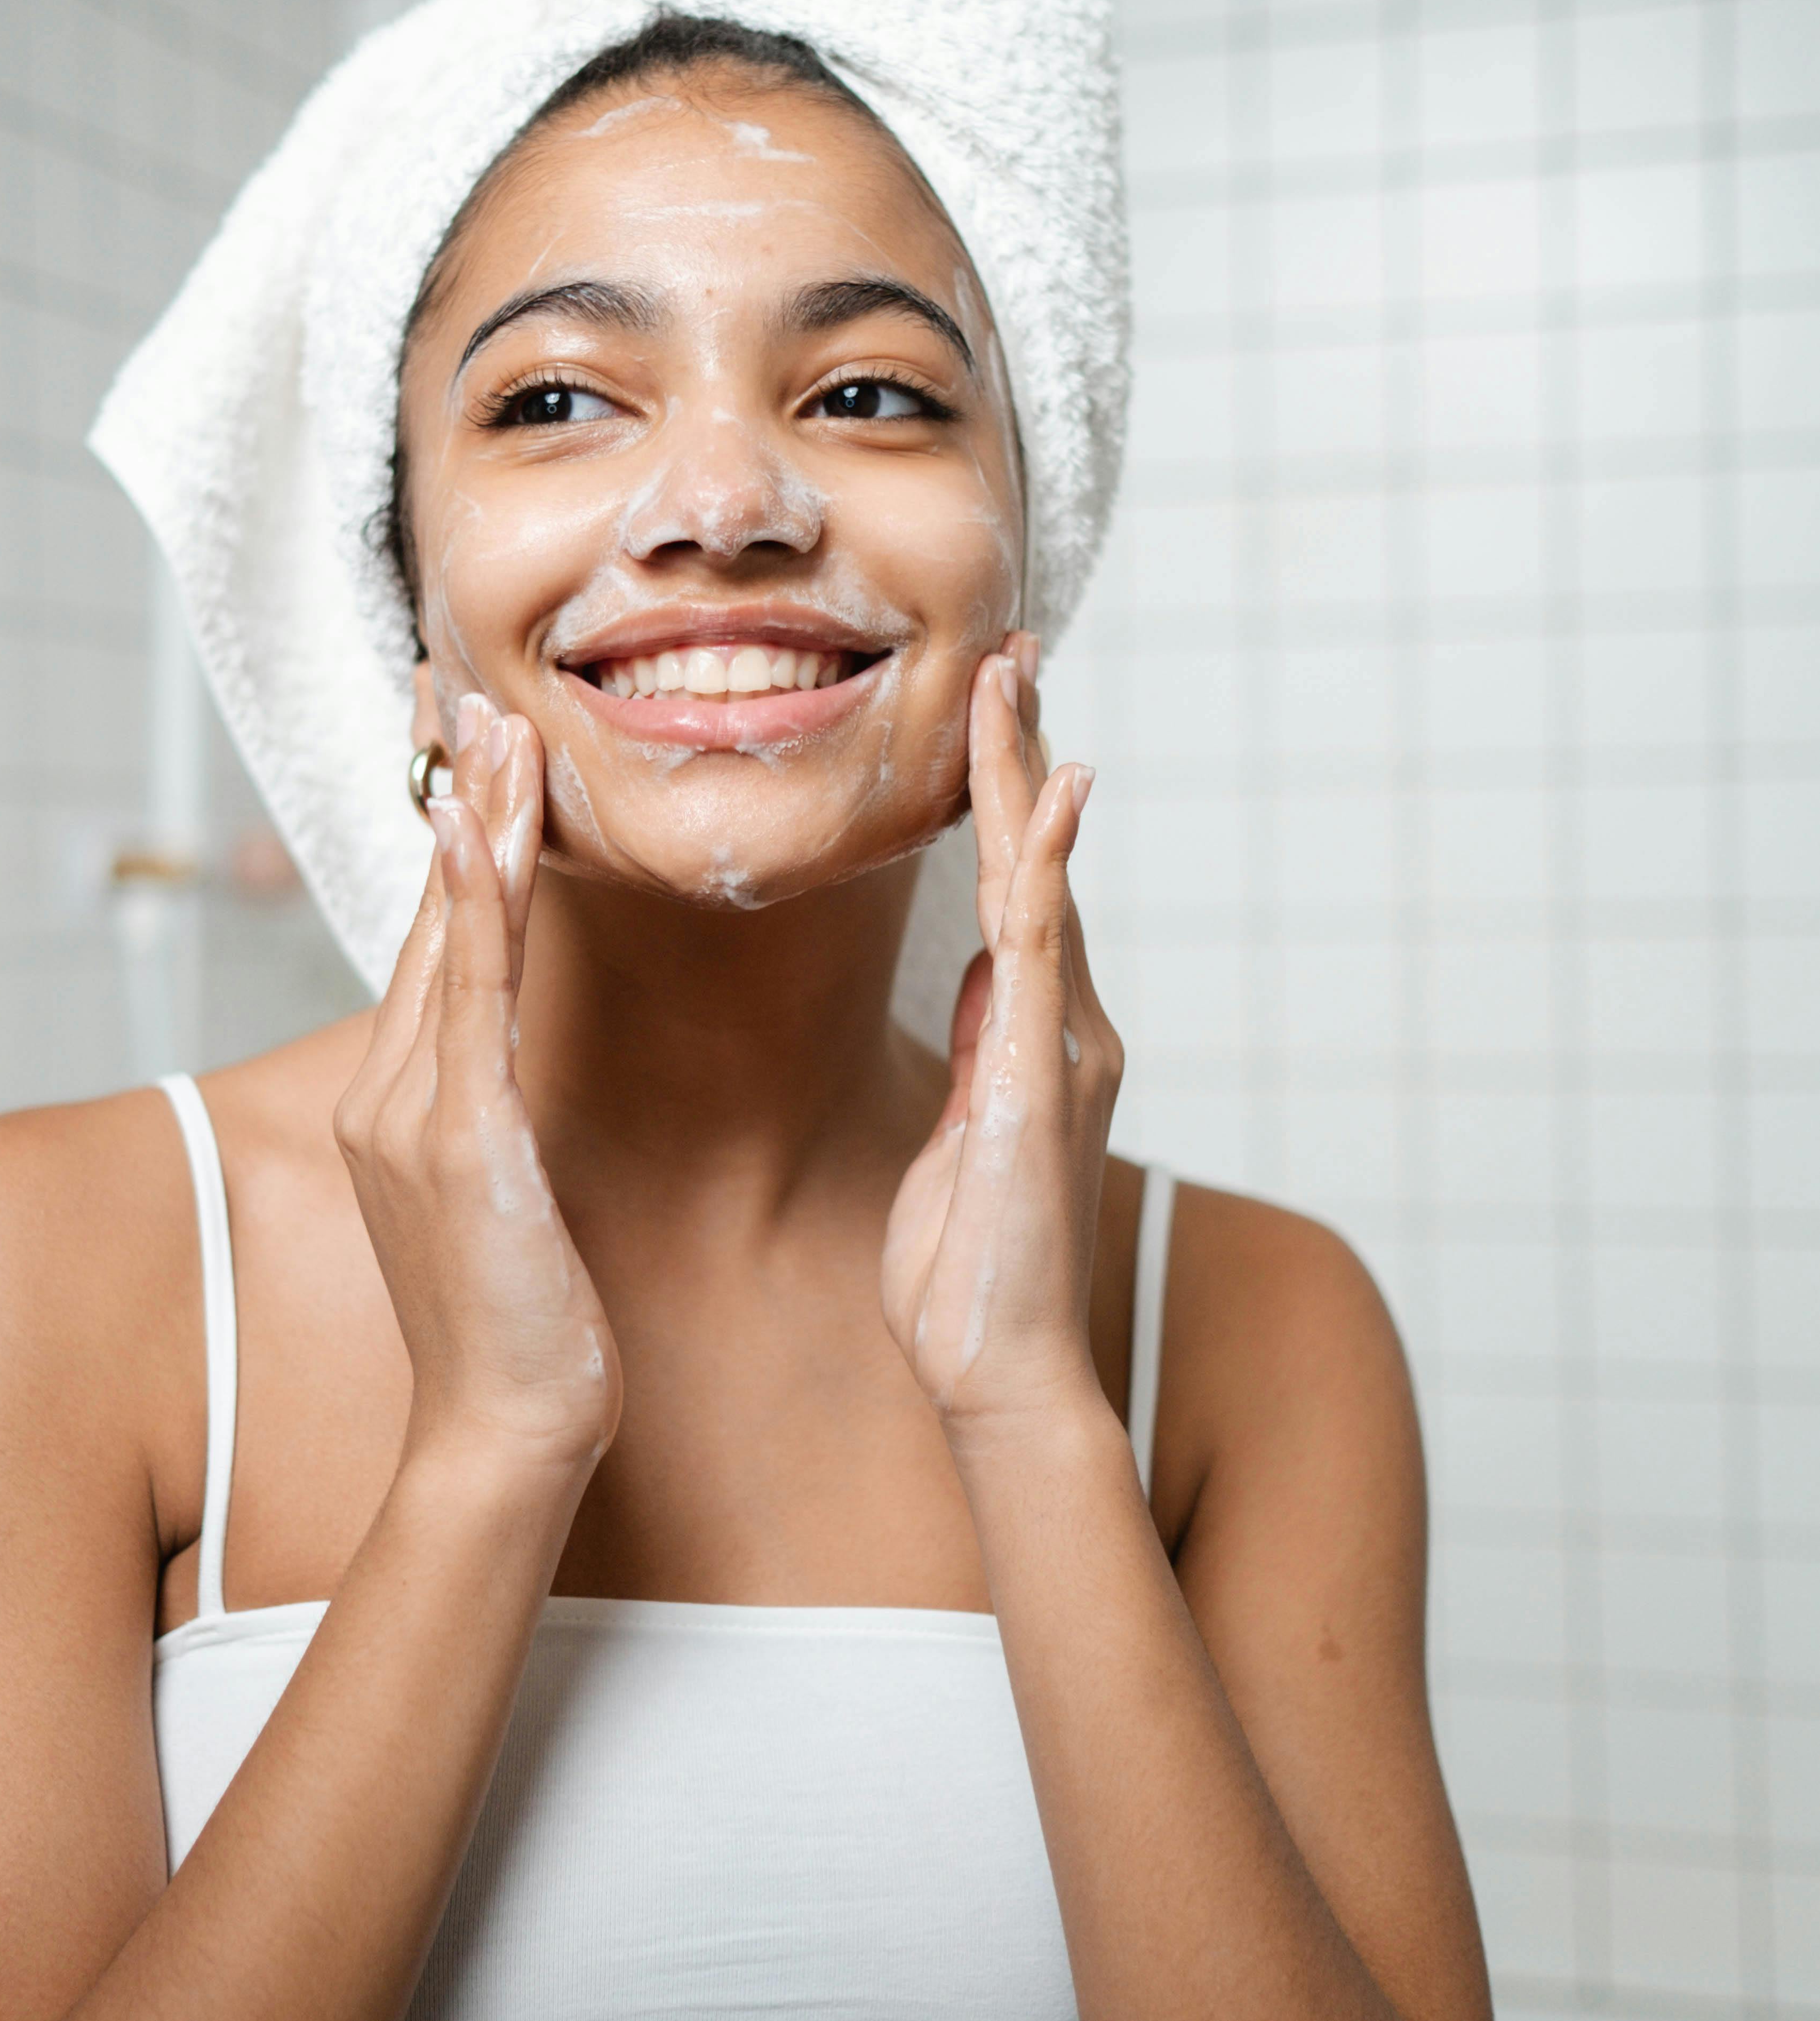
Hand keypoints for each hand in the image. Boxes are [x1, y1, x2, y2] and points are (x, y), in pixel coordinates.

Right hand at [334, 694, 621, 1476]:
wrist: (505, 1431)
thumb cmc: (523, 1327)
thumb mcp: (504, 1197)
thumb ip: (495, 1117)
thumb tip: (512, 1071)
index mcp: (400, 1103)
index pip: (437, 943)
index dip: (455, 843)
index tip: (470, 752)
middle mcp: (389, 1092)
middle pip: (434, 917)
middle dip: (456, 802)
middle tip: (474, 697)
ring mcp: (412, 1112)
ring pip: (450, 936)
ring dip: (473, 824)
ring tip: (494, 729)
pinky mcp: (458, 1137)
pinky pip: (470, 997)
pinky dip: (475, 906)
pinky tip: (483, 833)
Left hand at [880, 636, 1122, 1436]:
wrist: (999, 1369)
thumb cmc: (970, 1276)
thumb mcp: (959, 1139)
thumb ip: (981, 1052)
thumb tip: (987, 978)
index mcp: (1032, 1037)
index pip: (1014, 890)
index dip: (1003, 798)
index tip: (992, 712)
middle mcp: (1061, 1024)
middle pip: (1034, 861)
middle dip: (1021, 754)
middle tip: (1012, 651)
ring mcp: (1058, 1044)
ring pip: (1038, 879)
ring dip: (1024, 774)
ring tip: (1013, 678)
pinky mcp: (1039, 1072)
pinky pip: (1040, 945)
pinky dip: (1042, 863)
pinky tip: (1046, 793)